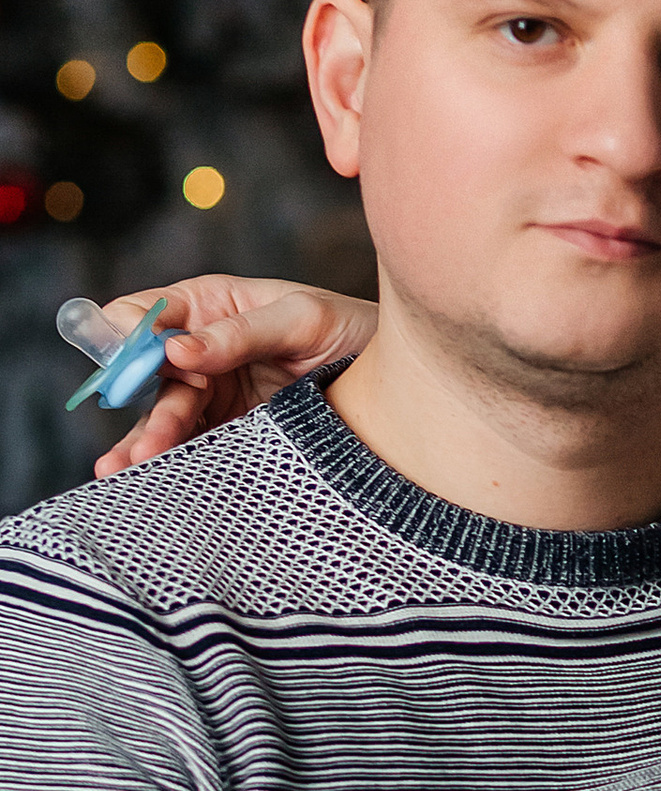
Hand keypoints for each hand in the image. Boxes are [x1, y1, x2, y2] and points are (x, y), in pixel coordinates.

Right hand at [91, 278, 378, 474]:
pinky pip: (193, 448)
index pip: (145, 315)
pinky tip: (152, 483)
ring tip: (132, 469)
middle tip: (141, 443)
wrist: (404, 383)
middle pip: (149, 377)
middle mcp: (202, 352)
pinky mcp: (230, 435)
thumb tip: (176, 350)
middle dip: (139, 407)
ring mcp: (213, 396)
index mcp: (209, 307)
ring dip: (147, 443)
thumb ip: (240, 333)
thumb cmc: (352, 331)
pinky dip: (172, 465)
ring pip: (166, 417)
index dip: (126, 337)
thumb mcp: (302, 318)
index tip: (130, 365)